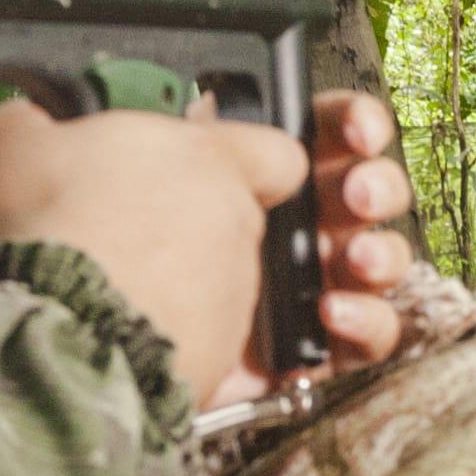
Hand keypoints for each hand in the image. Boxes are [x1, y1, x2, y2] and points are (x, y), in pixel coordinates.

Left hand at [0, 87, 421, 405]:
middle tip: (356, 195)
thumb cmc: (111, 234)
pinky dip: (369, 320)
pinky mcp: (293, 355)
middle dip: (373, 184)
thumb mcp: (163, 145)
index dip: (344, 120)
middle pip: (352, 190)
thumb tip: (280, 150)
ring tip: (353, 258)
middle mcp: (251, 225)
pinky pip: (366, 334)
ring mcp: (275, 291)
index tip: (353, 129)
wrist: (95, 337)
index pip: (305, 129)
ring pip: (369, 260)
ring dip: (380, 251)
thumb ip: (235, 137)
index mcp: (220, 164)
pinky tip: (332, 312)